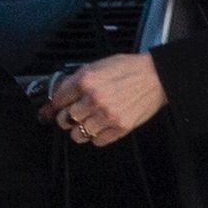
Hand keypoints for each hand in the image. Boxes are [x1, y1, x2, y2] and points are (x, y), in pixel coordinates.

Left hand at [39, 53, 166, 146]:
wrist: (156, 77)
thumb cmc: (129, 69)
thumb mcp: (98, 65)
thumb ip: (78, 80)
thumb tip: (59, 95)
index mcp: (86, 80)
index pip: (57, 100)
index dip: (52, 106)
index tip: (50, 111)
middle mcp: (93, 99)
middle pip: (64, 120)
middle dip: (66, 118)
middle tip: (73, 115)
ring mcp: (106, 116)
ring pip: (77, 135)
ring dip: (79, 130)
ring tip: (88, 122)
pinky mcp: (119, 128)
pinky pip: (96, 141)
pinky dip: (96, 136)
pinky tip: (102, 126)